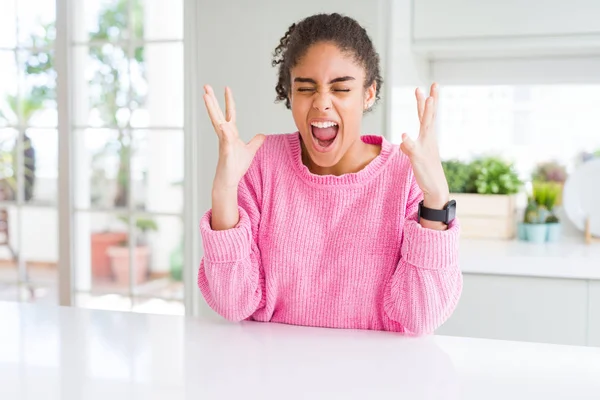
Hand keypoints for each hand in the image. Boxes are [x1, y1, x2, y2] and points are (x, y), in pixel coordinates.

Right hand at [203, 85, 265, 191]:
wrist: (229, 179)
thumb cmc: (236, 166)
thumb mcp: (250, 151)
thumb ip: (255, 142)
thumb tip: (262, 134)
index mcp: (231, 133)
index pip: (230, 113)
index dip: (229, 100)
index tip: (226, 88)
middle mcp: (224, 134)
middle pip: (218, 113)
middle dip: (212, 100)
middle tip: (206, 86)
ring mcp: (223, 141)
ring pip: (217, 122)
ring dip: (211, 109)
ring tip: (206, 96)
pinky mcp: (225, 151)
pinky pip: (225, 140)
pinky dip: (225, 132)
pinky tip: (223, 125)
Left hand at [400, 83, 448, 210]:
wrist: (435, 187)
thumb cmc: (426, 170)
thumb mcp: (415, 155)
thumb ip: (409, 146)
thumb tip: (404, 142)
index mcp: (428, 137)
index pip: (427, 116)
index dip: (427, 101)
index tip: (430, 86)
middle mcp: (428, 139)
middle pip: (429, 116)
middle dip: (431, 100)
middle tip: (434, 84)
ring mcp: (425, 147)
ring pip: (426, 127)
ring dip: (426, 113)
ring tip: (428, 99)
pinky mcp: (419, 158)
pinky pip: (413, 148)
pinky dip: (409, 142)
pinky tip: (404, 136)